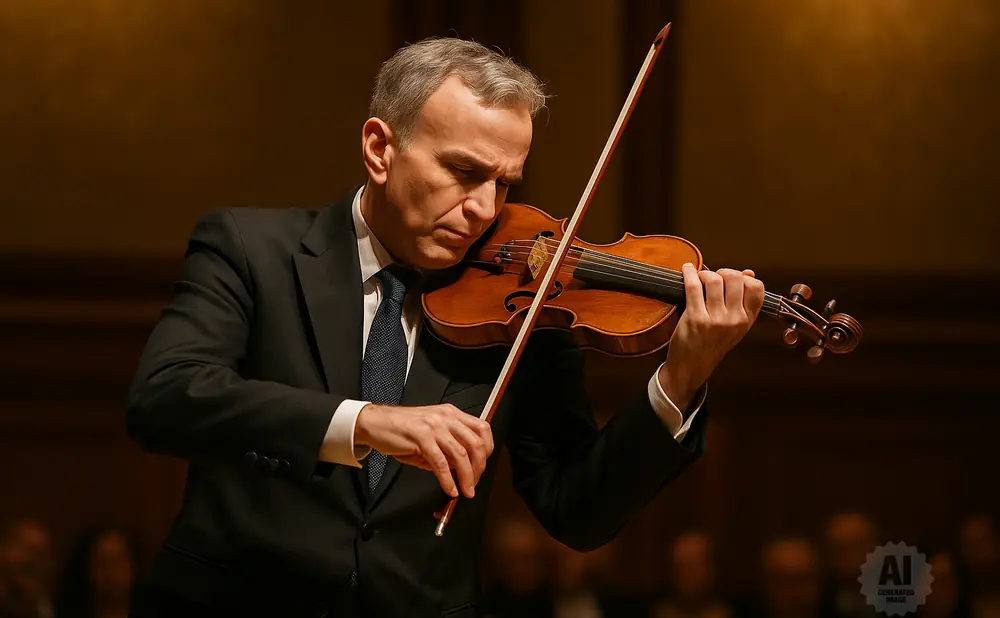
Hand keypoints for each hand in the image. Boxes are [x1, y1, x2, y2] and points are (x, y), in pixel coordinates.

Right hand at [354, 403, 493, 498]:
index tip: (482, 466)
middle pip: (475, 444)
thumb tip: (461, 470)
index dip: (487, 450)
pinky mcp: (421, 438)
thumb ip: (448, 448)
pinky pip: (440, 463)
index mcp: (451, 414)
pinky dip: (447, 479)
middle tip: (474, 483)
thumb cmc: (402, 430)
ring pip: (460, 455)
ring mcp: (434, 426)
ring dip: (466, 477)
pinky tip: (449, 489)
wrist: (376, 423)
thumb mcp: (431, 434)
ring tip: (466, 491)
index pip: (482, 429)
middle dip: (479, 468)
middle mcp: (446, 417)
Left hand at [659, 264, 765, 409]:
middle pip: (735, 278)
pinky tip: (686, 269)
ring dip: (705, 274)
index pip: (756, 288)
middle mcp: (734, 320)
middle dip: (723, 272)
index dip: (744, 278)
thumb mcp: (734, 326)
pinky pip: (693, 286)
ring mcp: (715, 320)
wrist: (691, 367)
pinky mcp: (696, 319)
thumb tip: (749, 273)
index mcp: (747, 321)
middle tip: (714, 277)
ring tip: (700, 278)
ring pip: (714, 280)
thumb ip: (743, 301)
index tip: (733, 279)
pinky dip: (689, 273)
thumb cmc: (711, 344)